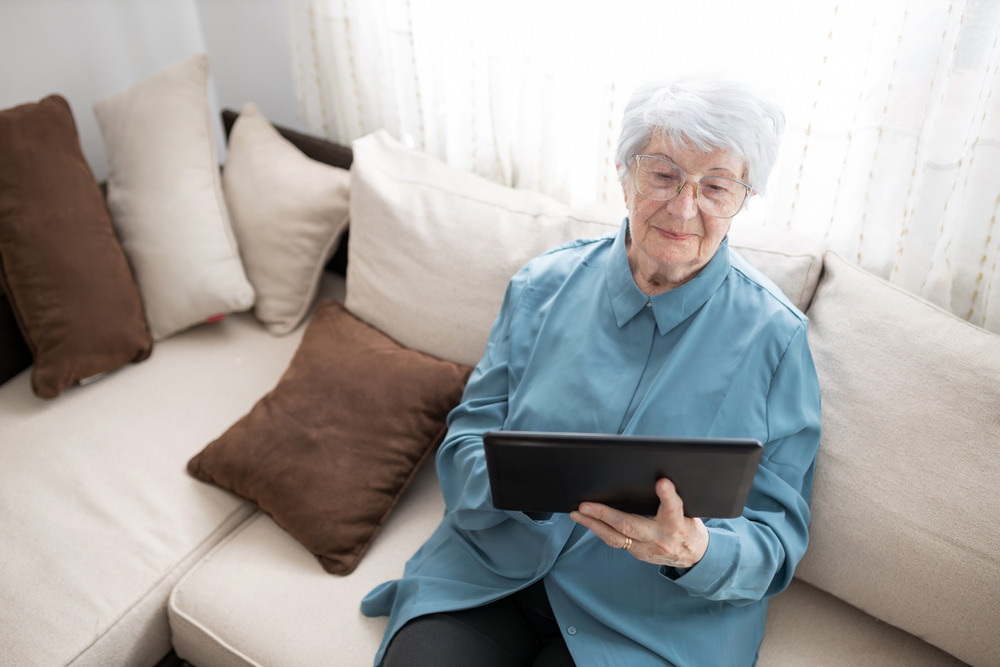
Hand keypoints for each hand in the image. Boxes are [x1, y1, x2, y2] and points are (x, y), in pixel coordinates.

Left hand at [569, 478, 708, 569]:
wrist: (694, 557)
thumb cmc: (688, 527)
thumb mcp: (689, 512)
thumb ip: (672, 500)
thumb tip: (656, 477)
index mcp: (678, 524)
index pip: (673, 507)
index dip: (667, 495)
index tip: (662, 482)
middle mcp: (661, 538)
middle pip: (630, 525)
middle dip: (605, 514)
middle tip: (586, 505)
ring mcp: (647, 549)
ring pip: (616, 538)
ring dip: (593, 525)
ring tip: (577, 514)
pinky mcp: (639, 554)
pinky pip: (616, 542)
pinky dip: (601, 531)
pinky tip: (588, 522)